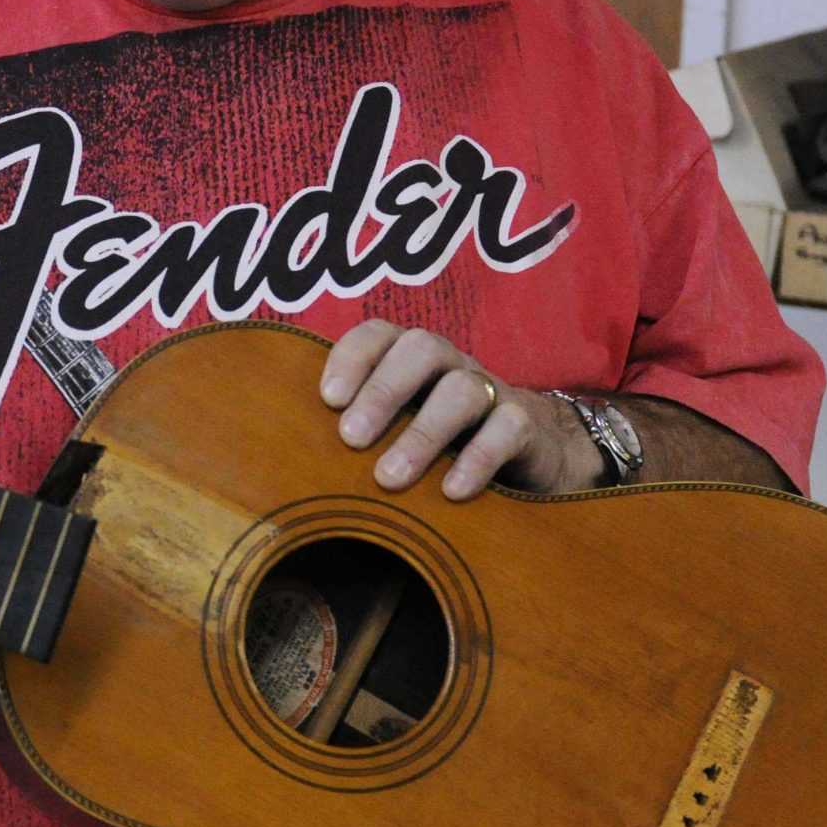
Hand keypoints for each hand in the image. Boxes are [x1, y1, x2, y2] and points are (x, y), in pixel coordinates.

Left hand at [318, 319, 601, 499]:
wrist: (533, 456)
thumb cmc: (446, 443)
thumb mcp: (400, 431)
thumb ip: (360, 433)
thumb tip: (293, 464)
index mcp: (413, 360)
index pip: (380, 334)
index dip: (353, 357)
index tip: (328, 400)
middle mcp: (451, 366)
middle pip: (421, 349)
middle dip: (383, 391)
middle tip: (350, 439)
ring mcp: (492, 391)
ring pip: (462, 390)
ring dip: (422, 433)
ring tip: (389, 478)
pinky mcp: (525, 425)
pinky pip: (506, 428)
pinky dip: (478, 457)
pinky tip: (451, 491)